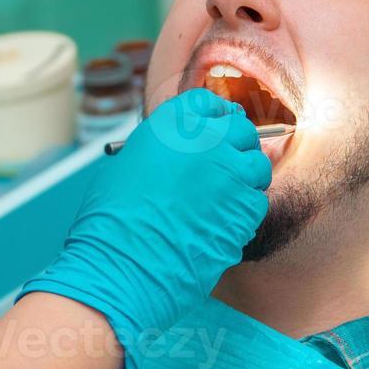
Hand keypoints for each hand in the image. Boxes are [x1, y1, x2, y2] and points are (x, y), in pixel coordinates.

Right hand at [21, 89, 271, 368]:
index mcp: (171, 124)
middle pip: (239, 129)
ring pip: (256, 165)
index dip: (212, 116)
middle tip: (223, 162)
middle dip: (234, 143)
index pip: (206, 103)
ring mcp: (230, 175)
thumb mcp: (126, 166)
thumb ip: (159, 150)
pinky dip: (245, 208)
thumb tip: (176, 155)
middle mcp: (206, 141)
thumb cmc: (112, 220)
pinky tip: (223, 220)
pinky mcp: (245, 210)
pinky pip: (257, 201)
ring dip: (244, 176)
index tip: (213, 127)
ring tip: (224, 194)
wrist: (122, 264)